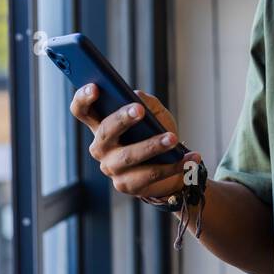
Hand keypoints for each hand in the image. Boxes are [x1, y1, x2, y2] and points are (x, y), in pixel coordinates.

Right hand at [70, 84, 202, 202]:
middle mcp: (100, 148)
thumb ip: (147, 102)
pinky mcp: (127, 185)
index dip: (83, 98)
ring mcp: (112, 168)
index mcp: (101, 125)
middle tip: (140, 110)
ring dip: (153, 146)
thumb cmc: (157, 135)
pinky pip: (150, 174)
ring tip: (173, 138)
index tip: (95, 87)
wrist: (172, 168)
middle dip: (122, 119)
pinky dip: (174, 165)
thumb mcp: (155, 115)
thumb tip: (136, 95)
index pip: (82, 110)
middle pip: (105, 132)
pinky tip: (191, 157)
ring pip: (129, 156)